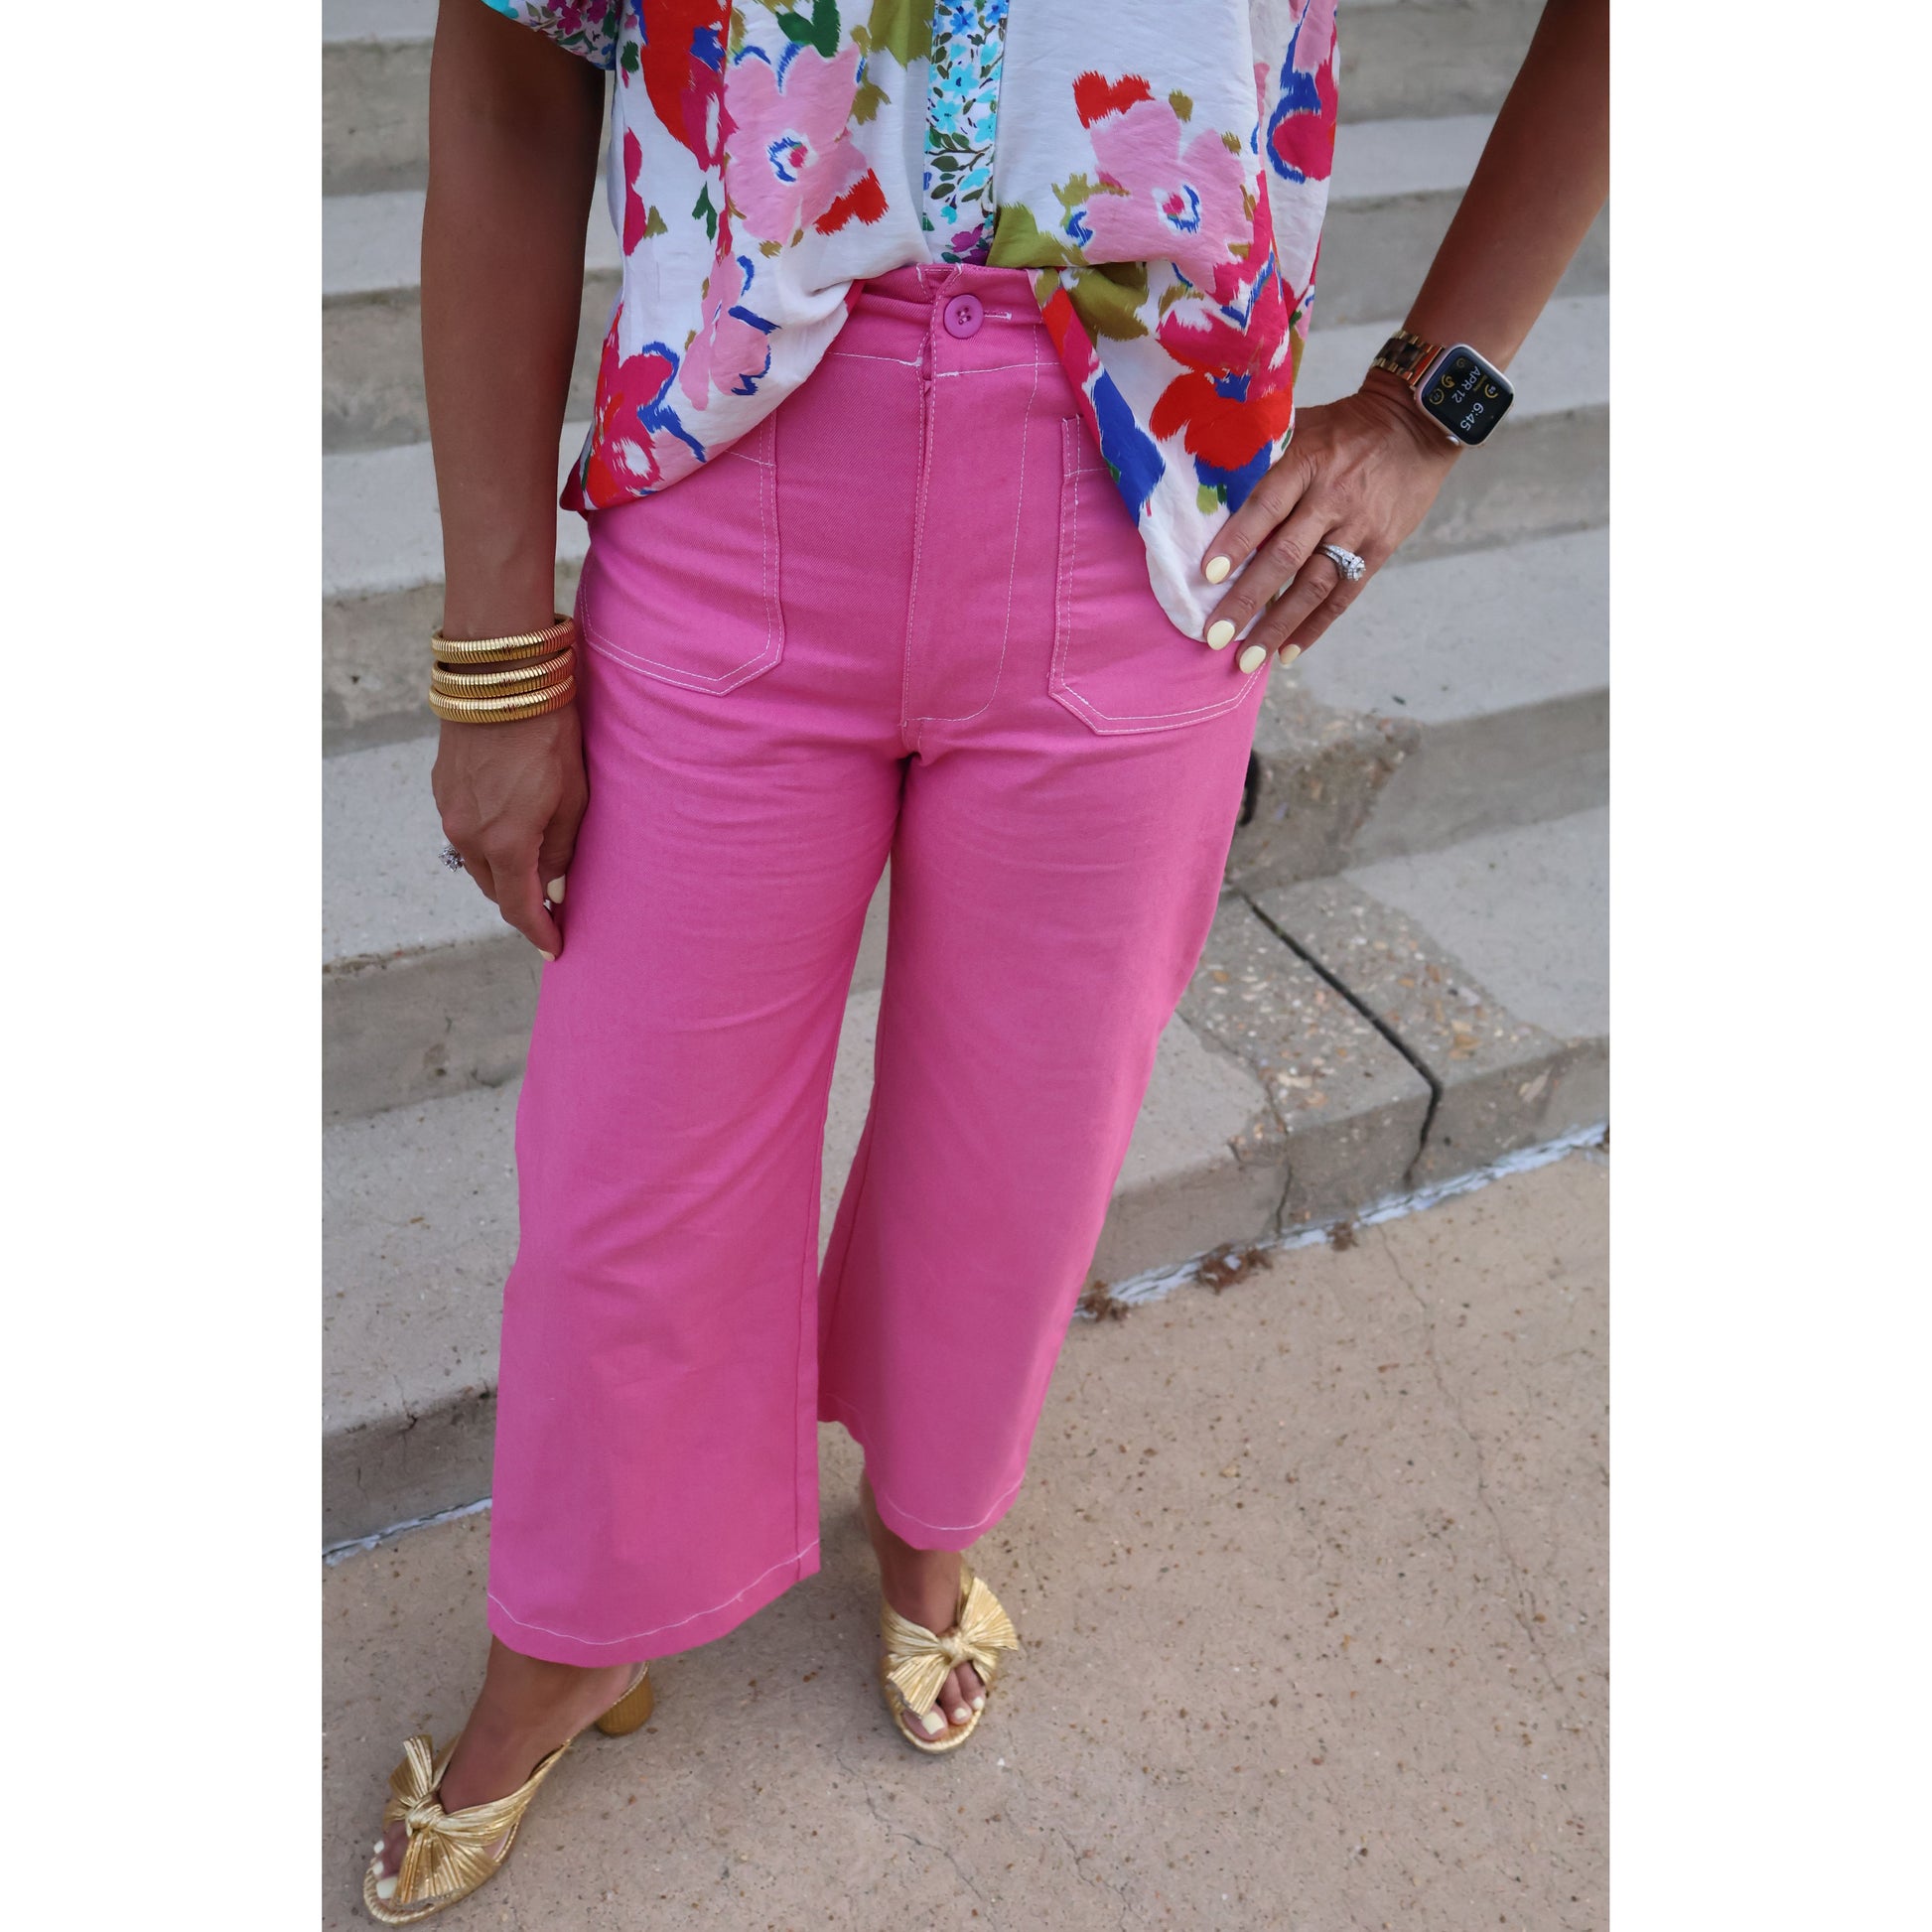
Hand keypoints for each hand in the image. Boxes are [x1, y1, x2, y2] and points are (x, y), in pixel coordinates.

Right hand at [432, 702, 587, 958]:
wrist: (500, 680)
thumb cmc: (548, 735)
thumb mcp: (573, 797)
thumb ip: (562, 849)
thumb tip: (556, 887)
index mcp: (505, 843)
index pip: (520, 908)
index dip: (539, 932)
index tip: (555, 948)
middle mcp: (468, 835)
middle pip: (496, 890)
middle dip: (522, 905)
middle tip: (552, 909)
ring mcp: (450, 812)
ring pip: (478, 863)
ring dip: (504, 873)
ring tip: (534, 871)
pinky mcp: (442, 790)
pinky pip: (466, 833)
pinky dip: (488, 844)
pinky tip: (510, 832)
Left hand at [1201, 370, 1460, 660]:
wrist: (1417, 424)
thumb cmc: (1345, 426)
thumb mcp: (1303, 424)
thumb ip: (1263, 455)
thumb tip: (1209, 487)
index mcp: (1308, 462)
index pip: (1267, 506)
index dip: (1237, 541)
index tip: (1208, 575)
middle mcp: (1332, 499)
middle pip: (1286, 556)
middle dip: (1248, 599)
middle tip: (1214, 634)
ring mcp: (1359, 528)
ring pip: (1314, 585)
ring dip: (1278, 626)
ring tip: (1248, 659)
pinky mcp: (1380, 549)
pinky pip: (1344, 595)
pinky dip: (1314, 626)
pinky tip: (1287, 652)